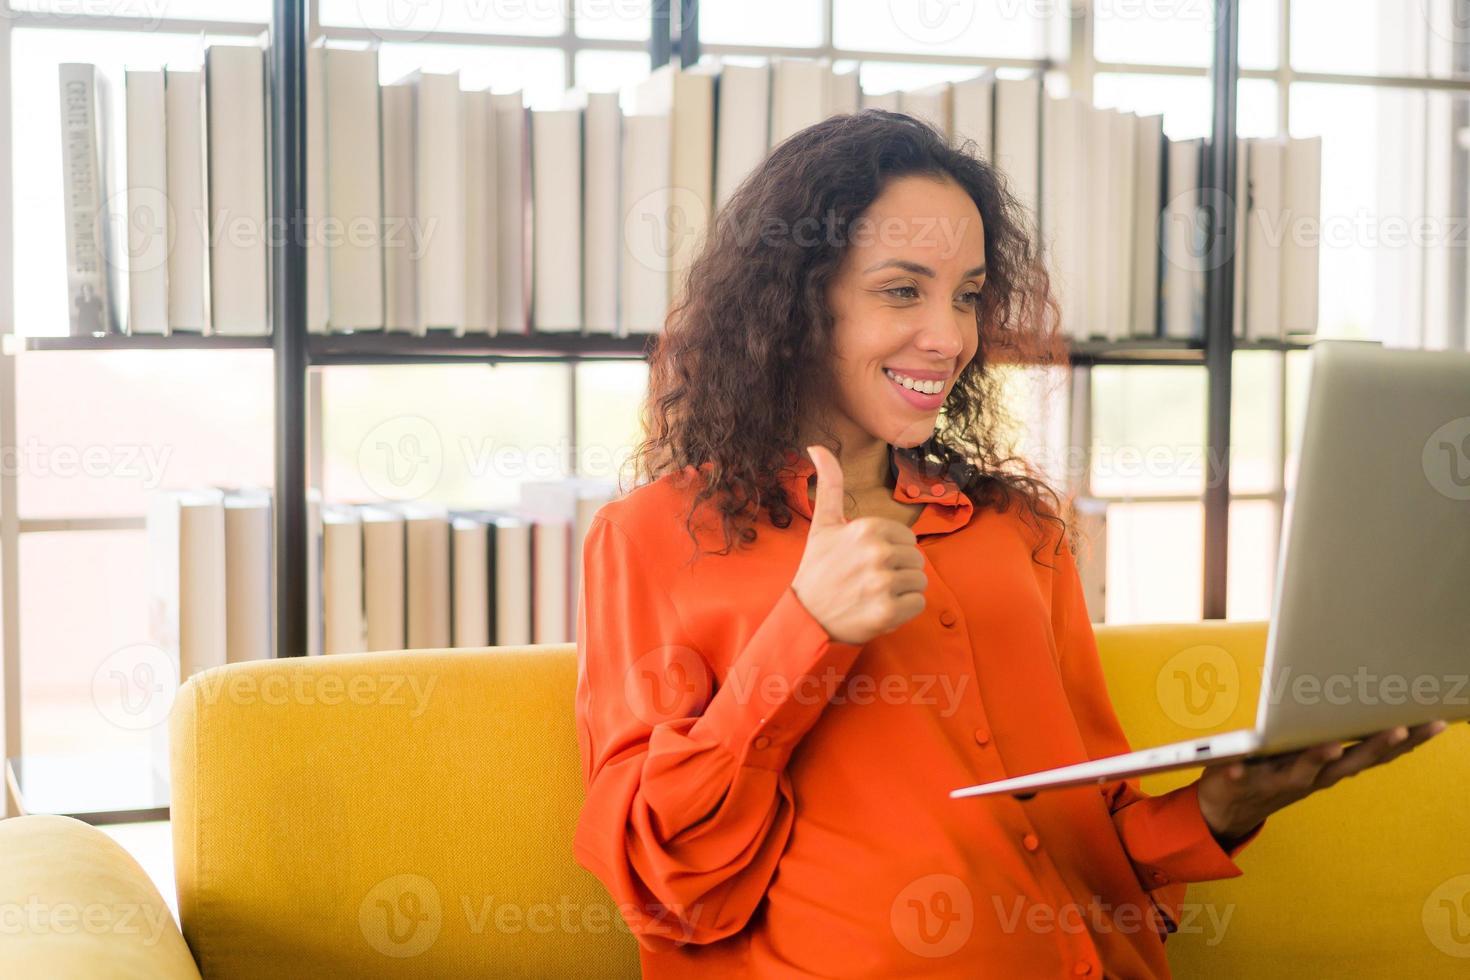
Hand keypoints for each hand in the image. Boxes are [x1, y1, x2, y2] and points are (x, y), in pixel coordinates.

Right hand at [790, 444, 926, 645]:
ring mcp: (883, 583)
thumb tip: (817, 446)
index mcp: (867, 528)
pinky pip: (918, 604)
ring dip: (902, 591)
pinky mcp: (889, 611)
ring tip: (874, 595)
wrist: (806, 618)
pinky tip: (879, 609)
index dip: (889, 551)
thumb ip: (830, 484)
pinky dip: (903, 611)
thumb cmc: (817, 570)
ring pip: (920, 581)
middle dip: (898, 571)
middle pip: (917, 559)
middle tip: (868, 580)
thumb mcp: (823, 524)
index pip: (906, 538)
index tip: (864, 562)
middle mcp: (877, 553)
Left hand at [1195, 719, 1449, 842]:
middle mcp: (1312, 777)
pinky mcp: (1242, 783)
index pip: (1374, 753)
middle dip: (1377, 745)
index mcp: (1331, 766)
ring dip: (1317, 759)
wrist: (1229, 809)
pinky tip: (1236, 765)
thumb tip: (1356, 697)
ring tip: (1332, 746)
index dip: (1406, 740)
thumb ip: (1329, 731)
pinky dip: (1240, 770)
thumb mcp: (1307, 752)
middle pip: (1351, 762)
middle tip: (1403, 728)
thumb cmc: (1275, 770)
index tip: (1435, 721)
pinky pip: (1241, 777)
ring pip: (1302, 772)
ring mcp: (1278, 782)